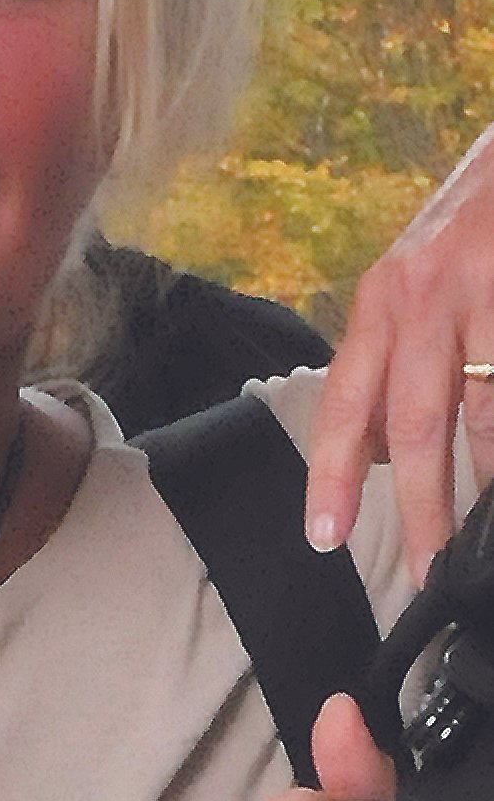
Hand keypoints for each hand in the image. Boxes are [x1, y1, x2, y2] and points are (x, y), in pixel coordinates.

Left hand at [305, 121, 493, 583]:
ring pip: (486, 413)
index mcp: (383, 300)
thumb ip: (388, 364)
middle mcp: (426, 296)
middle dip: (424, 502)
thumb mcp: (412, 286)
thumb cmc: (471, 233)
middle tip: (431, 567)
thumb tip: (367, 454)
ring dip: (486, 480)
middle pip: (416, 419)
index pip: (344, 397)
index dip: (331, 471)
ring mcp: (486, 293)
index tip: (324, 535)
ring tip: (483, 534)